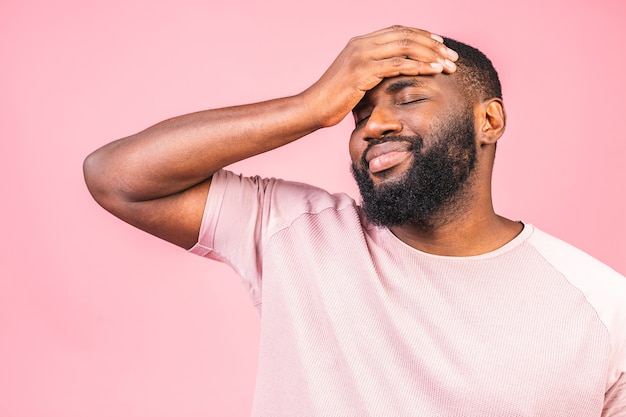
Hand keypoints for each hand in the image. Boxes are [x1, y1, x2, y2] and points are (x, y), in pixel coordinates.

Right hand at [303, 25, 458, 126]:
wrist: (313, 108)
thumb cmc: (334, 99)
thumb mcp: (356, 79)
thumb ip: (373, 71)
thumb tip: (393, 75)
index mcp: (360, 42)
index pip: (398, 30)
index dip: (422, 35)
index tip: (441, 44)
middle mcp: (361, 44)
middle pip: (405, 35)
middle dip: (432, 45)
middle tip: (452, 56)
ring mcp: (361, 56)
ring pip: (405, 47)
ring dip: (431, 55)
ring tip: (449, 64)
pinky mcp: (362, 72)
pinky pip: (398, 65)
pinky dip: (419, 66)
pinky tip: (434, 71)